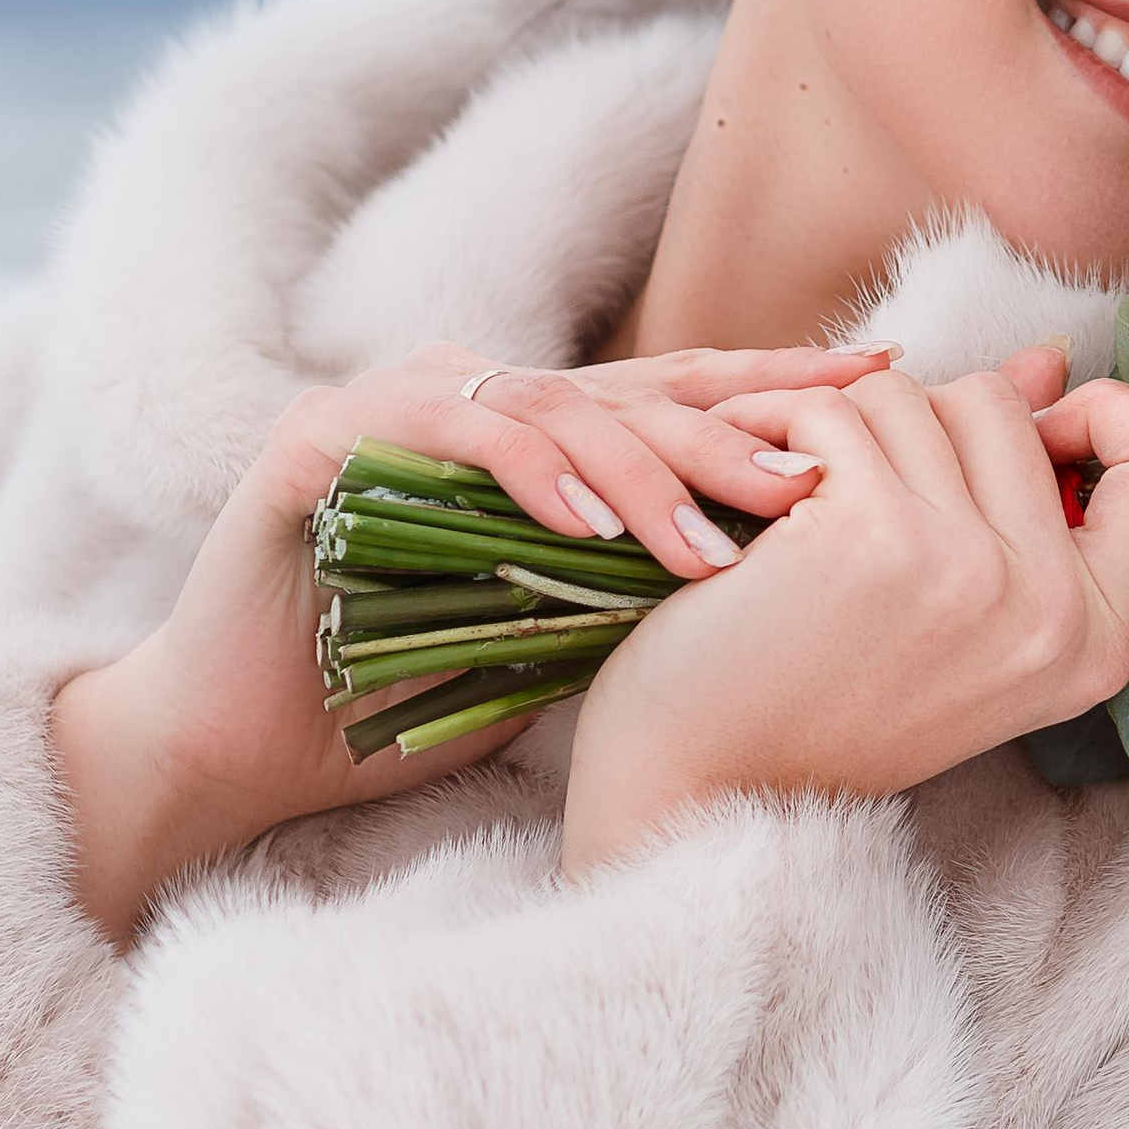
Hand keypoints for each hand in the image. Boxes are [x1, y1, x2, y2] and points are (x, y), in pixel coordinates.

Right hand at [52, 336, 892, 941]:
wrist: (242, 747)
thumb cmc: (401, 697)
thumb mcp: (558, 642)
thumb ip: (644, 591)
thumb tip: (802, 580)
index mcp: (528, 438)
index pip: (671, 393)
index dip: (775, 383)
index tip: (886, 382)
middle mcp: (465, 401)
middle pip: (626, 393)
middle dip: (733, 430)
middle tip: (820, 474)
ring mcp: (391, 408)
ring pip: (546, 407)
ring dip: (639, 473)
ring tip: (710, 541)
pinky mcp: (316, 439)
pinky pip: (442, 437)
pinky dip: (523, 476)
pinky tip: (586, 527)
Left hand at [558, 350, 1128, 874]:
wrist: (701, 784)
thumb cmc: (824, 697)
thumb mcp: (962, 609)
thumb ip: (1019, 485)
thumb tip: (1045, 361)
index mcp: (1104, 641)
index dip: (1101, 420)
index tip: (1018, 445)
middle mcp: (1056, 613)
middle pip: (1009, 404)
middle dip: (924, 425)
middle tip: (860, 498)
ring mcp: (970, 573)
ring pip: (918, 396)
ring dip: (843, 429)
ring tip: (803, 507)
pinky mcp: (877, 537)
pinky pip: (840, 408)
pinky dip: (781, 429)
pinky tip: (756, 500)